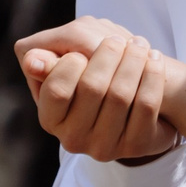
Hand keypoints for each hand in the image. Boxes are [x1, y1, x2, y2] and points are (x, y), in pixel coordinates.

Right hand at [16, 16, 179, 160]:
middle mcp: (73, 138)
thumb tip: (31, 60)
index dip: (69, 65)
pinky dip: (151, 76)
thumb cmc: (95, 79)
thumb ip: (50, 61)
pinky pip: (146, 105)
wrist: (136, 109)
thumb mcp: (69, 67)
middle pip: (92, 89)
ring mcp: (105, 146)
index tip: (81, 50)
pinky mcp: (136, 146)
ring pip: (120, 95)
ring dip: (132, 61)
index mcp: (51, 118)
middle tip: (117, 39)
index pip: (56, 89)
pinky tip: (154, 58)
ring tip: (139, 43)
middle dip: (106, 56)